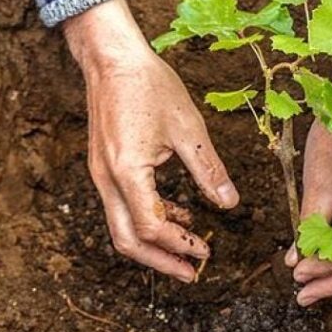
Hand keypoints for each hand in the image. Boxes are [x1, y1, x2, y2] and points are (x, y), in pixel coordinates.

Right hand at [65, 0, 238, 281]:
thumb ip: (208, 170)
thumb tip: (231, 204)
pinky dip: (146, 219)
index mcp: (128, 171)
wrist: (111, 58)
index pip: (152, 227)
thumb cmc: (149, 85)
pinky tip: (176, 214)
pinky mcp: (103, 167)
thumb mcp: (188, 128)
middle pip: (127, 240)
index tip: (206, 252)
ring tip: (187, 250)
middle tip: (191, 273)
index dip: (180, 245)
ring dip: (153, 245)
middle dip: (160, 261)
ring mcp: (100, 174)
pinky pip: (121, 206)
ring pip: (120, 227)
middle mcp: (107, 179)